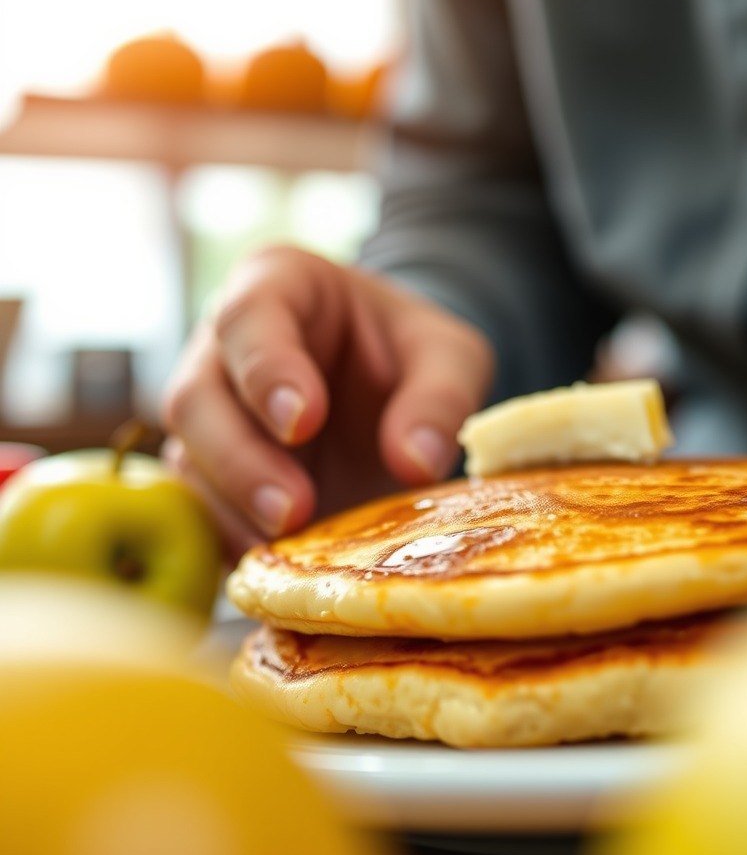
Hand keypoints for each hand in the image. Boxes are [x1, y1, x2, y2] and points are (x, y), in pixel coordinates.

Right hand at [161, 246, 494, 560]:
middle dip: (240, 457)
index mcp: (279, 286)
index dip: (267, 369)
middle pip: (195, 396)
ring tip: (285, 549)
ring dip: (232, 509)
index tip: (303, 421)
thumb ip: (440, 397)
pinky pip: (198, 508)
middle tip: (294, 509)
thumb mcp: (451, 358)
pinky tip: (269, 567)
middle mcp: (225, 347)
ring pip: (187, 459)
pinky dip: (229, 539)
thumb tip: (415, 461)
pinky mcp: (214, 472)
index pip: (250, 315)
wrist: (395, 392)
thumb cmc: (414, 355)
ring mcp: (212, 412)